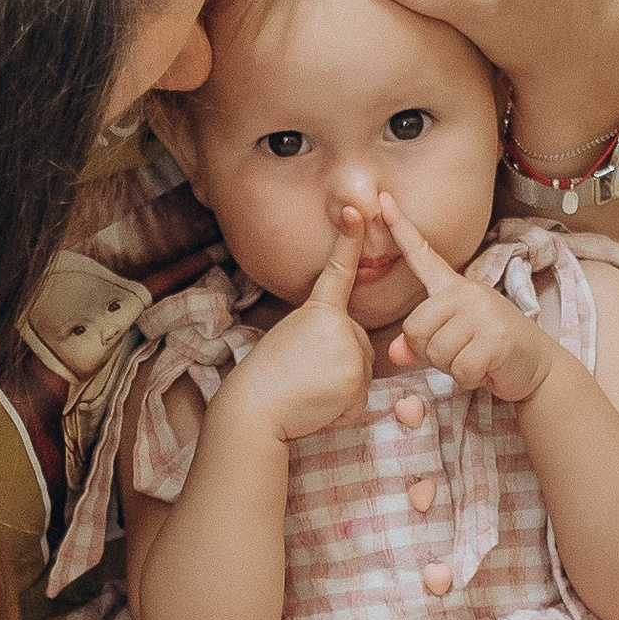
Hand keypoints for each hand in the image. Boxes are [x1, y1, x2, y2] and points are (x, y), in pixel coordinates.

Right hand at [229, 214, 377, 445]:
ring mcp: (349, 346)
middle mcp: (337, 322)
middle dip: (342, 365)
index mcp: (317, 310)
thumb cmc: (269, 381)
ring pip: (362, 370)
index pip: (338, 271)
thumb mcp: (294, 342)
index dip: (348, 240)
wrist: (256, 407)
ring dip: (342, 388)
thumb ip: (325, 337)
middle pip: (359, 344)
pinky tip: (321, 402)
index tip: (357, 212)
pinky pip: (362, 394)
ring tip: (310, 389)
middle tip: (306, 375)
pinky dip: (345, 406)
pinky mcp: (357, 373)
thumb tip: (346, 354)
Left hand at [379, 197, 554, 405]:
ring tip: (477, 357)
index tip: (381, 199)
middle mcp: (468, 292)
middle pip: (415, 328)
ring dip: (452, 366)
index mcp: (454, 288)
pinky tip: (487, 368)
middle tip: (461, 351)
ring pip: (437, 351)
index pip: (421, 254)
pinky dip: (469, 378)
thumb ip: (420, 343)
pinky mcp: (497, 338)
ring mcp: (484, 313)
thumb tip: (395, 353)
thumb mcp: (451, 342)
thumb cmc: (489, 352)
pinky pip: (459, 368)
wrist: (538, 367)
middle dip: (431, 352)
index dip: (400, 228)